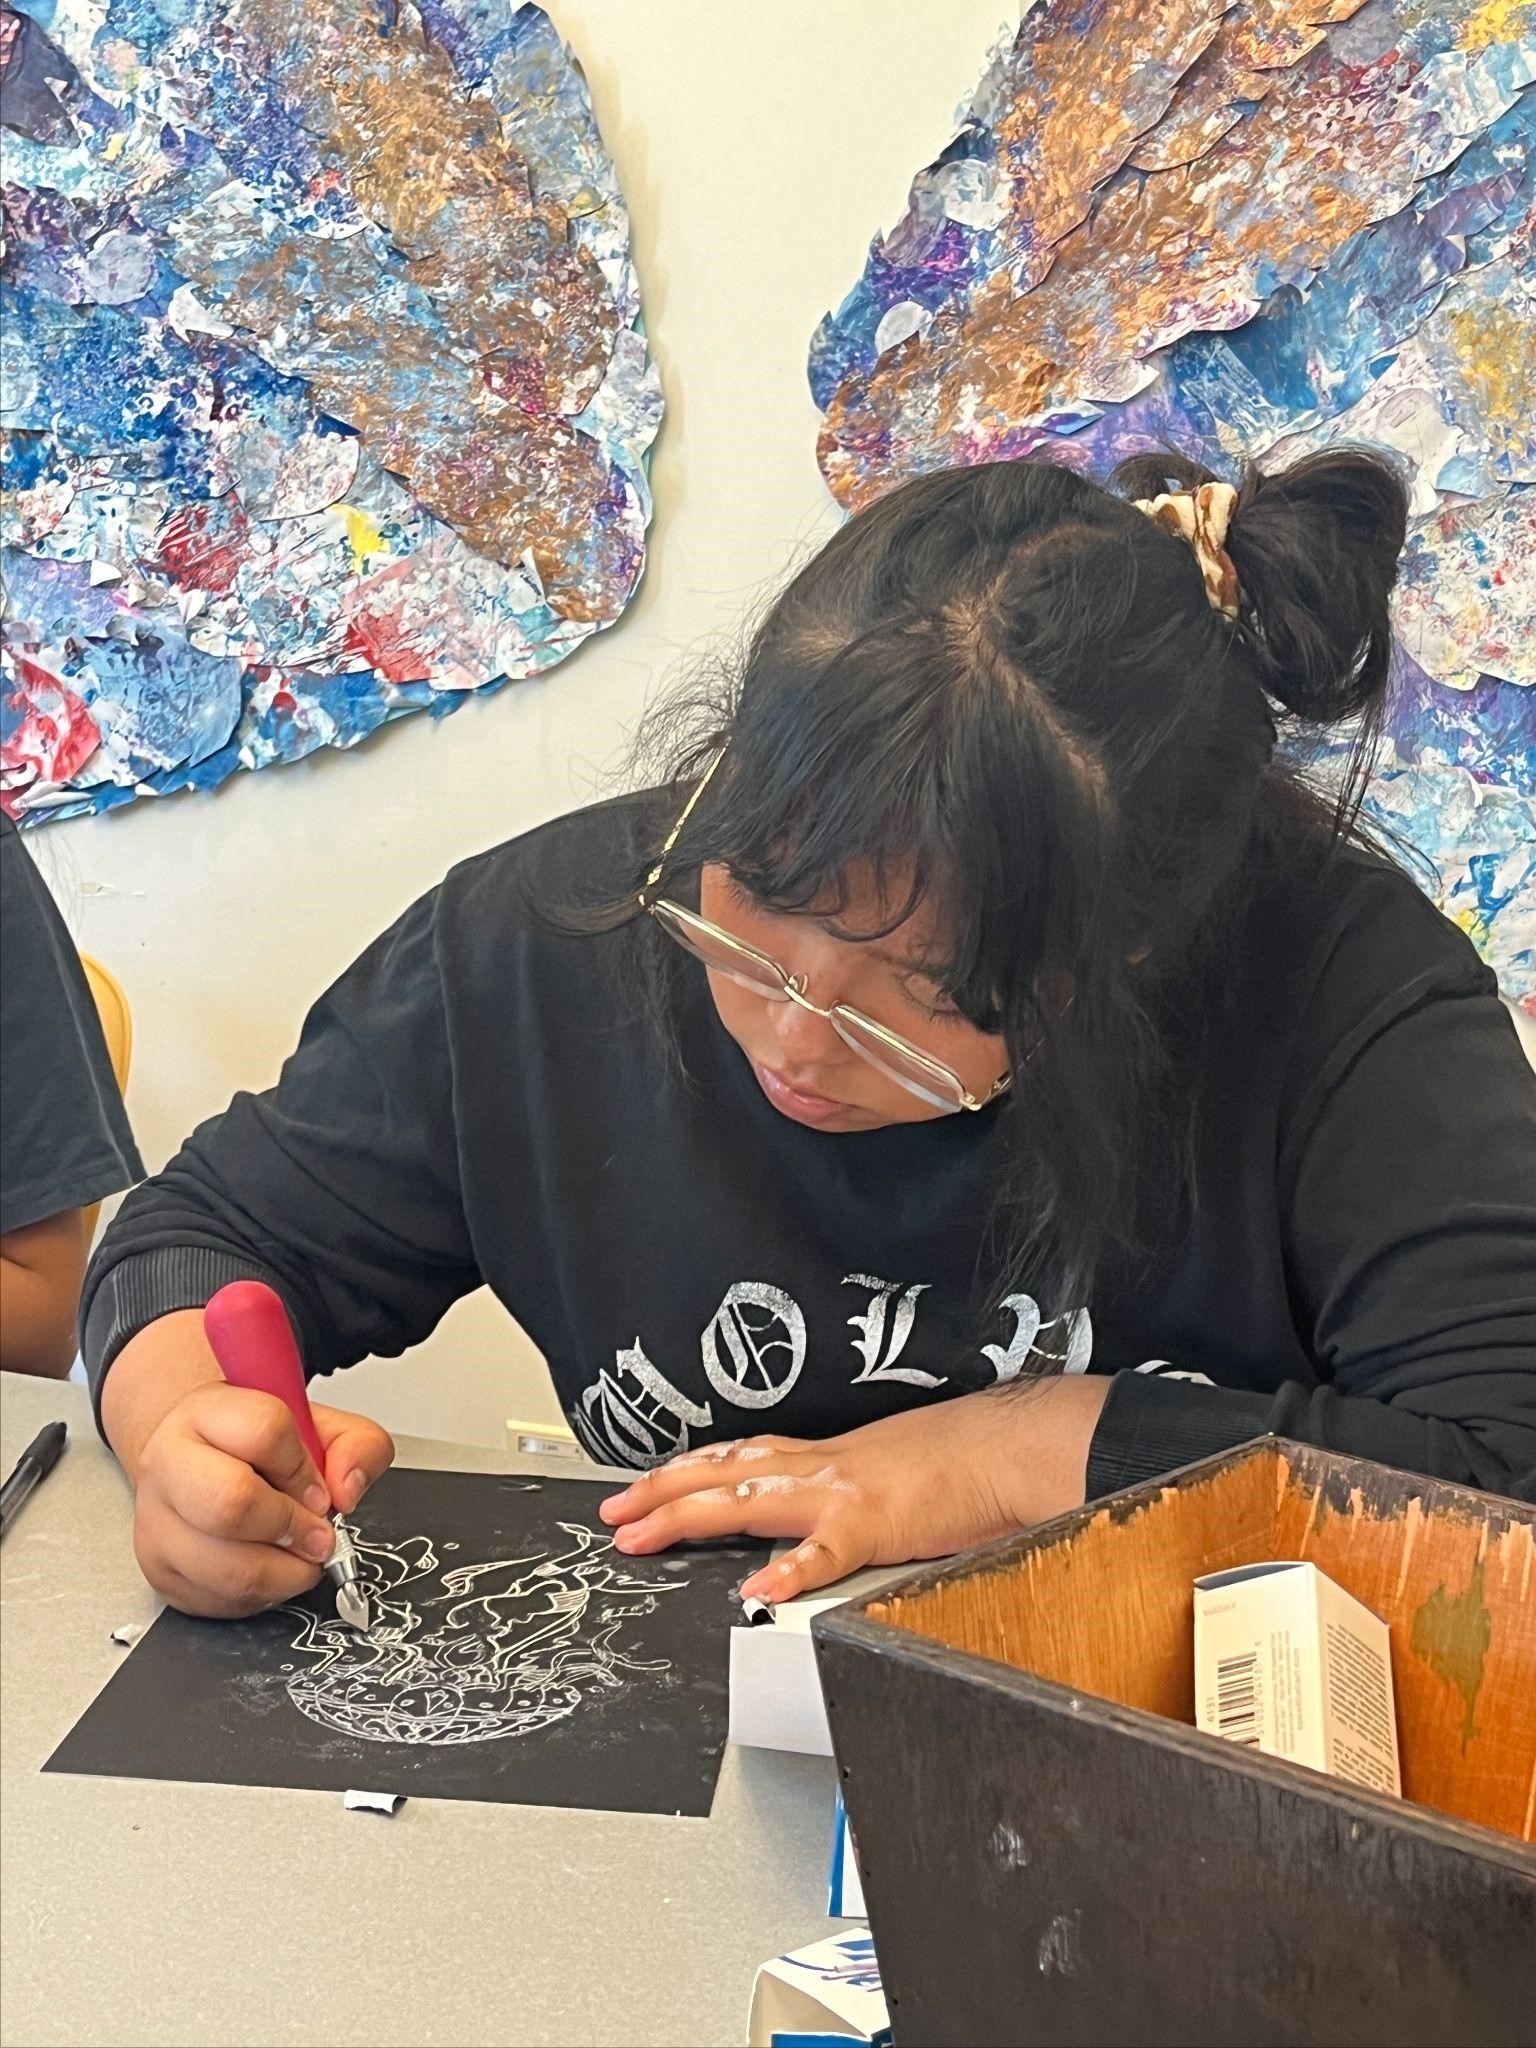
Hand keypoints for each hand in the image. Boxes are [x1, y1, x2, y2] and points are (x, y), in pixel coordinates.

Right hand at [131, 1384, 394, 1618]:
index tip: (318, 1488)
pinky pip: (219, 1600)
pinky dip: (261, 1595)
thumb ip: (357, 1444)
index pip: (263, 1431)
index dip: (303, 1467)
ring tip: (299, 1556)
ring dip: (283, 1571)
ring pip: (227, 1568)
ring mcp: (155, 1522)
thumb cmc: (254, 1445)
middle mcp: (168, 1464)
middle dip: (292, 1528)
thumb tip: (347, 1490)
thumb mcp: (317, 1424)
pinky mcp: (158, 1571)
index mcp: (206, 1413)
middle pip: (232, 1504)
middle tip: (318, 1534)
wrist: (195, 1457)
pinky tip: (269, 1569)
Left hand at [599, 1377, 1110, 1601]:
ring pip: (748, 1499)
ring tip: (644, 1537)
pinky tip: (754, 1590)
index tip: (640, 1487)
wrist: (1011, 1446)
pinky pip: (824, 1554)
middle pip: (723, 1473)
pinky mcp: (877, 1526)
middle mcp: (823, 1468)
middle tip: (612, 1515)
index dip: (684, 1471)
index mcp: (827, 1458)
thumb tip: (821, 1526)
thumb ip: (851, 1496)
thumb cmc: (962, 1459)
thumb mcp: (891, 1469)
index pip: (739, 1459)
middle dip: (660, 1492)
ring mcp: (844, 1495)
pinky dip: (787, 1571)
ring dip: (688, 1516)